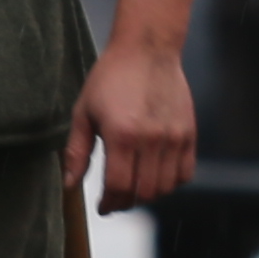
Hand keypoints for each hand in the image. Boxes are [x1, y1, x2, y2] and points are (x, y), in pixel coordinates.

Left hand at [67, 29, 195, 212]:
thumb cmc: (110, 78)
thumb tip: (69, 184)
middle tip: (116, 200)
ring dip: (148, 195)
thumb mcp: (84, 112)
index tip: (102, 207)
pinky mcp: (189, 132)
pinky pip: (185, 173)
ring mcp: (174, 137)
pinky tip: (156, 176)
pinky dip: (172, 183)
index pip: (118, 186)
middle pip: (143, 192)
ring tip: (135, 188)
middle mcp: (151, 138)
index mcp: (122, 134)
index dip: (109, 203)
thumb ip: (76, 151)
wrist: (147, 49)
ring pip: (166, 187)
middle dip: (126, 203)